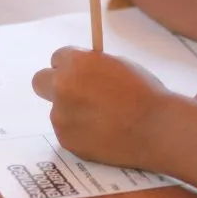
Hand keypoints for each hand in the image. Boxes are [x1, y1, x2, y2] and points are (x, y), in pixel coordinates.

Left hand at [32, 47, 171, 168]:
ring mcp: (61, 116)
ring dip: (72, 112)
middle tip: (73, 93)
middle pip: (40, 81)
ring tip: (102, 120)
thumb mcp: (118, 65)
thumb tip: (80, 71)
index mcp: (76, 63)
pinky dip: (80, 132)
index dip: (69, 66)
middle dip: (53, 84)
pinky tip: (102, 134)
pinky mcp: (66, 140)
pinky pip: (67, 131)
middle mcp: (62, 87)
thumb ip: (92, 66)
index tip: (78, 73)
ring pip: (58, 110)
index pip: (57, 57)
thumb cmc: (145, 94)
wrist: (157, 129)